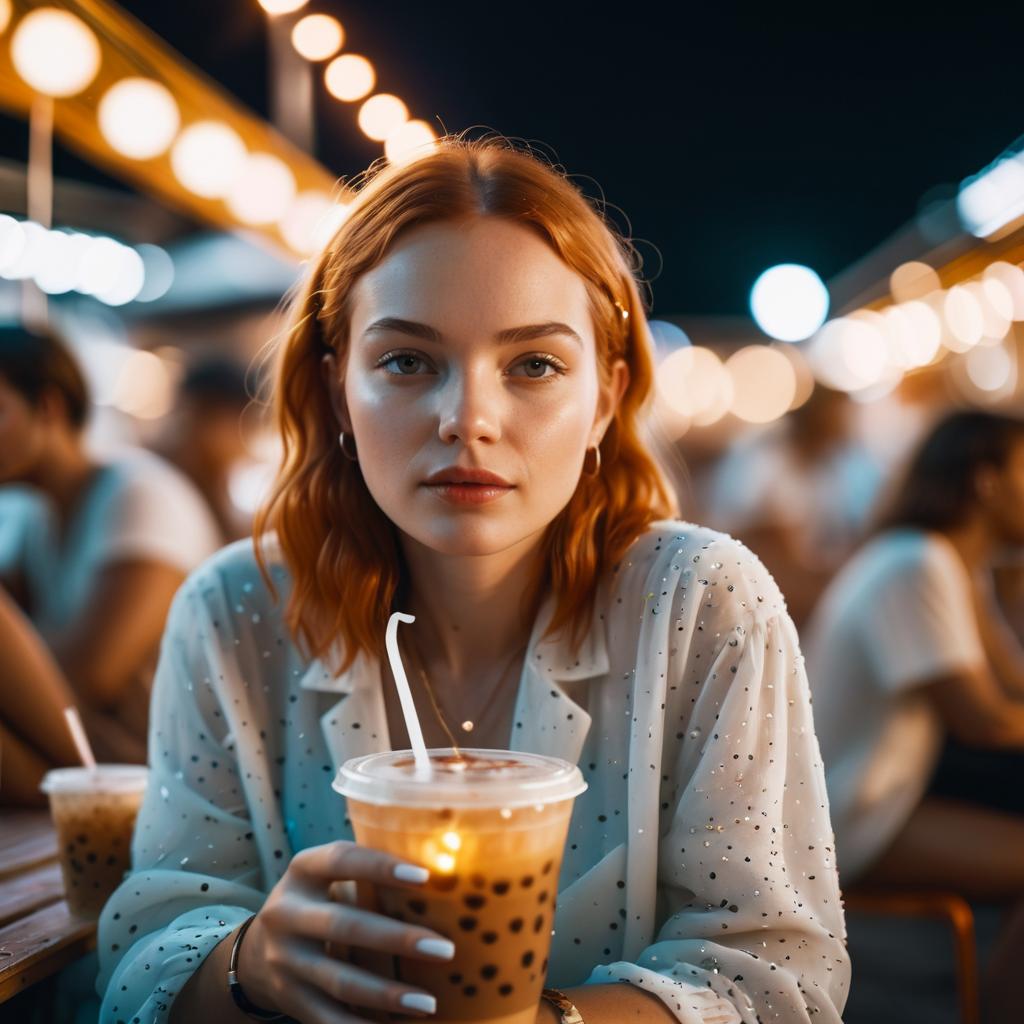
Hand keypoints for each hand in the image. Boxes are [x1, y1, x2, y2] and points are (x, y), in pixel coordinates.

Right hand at [237, 840, 454, 1021]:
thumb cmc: (318, 900)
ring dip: (386, 995)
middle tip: (445, 950)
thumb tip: (442, 869)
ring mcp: (285, 959)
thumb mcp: (326, 875)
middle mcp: (287, 913)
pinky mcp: (289, 998)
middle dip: (396, 939)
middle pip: (344, 925)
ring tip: (428, 1003)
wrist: (256, 950)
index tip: (425, 877)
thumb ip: (366, 872)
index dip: (380, 867)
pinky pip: (327, 1018)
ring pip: (338, 980)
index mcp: (303, 871)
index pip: (341, 860)